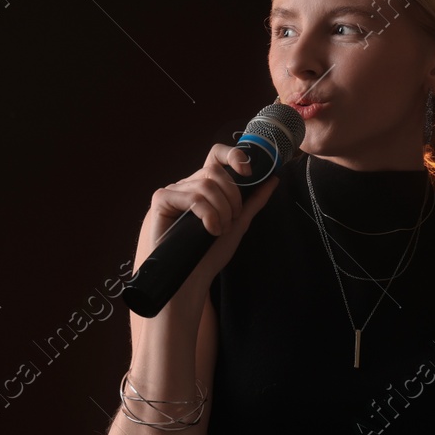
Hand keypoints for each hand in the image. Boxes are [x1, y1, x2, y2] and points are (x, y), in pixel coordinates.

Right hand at [140, 143, 281, 288]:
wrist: (192, 278)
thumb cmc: (210, 254)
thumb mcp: (238, 224)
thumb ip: (253, 201)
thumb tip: (273, 179)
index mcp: (204, 187)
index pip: (216, 156)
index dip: (233, 156)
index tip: (248, 172)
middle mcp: (188, 185)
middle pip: (216, 172)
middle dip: (232, 198)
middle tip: (231, 221)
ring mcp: (173, 191)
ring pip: (207, 186)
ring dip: (221, 211)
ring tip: (218, 230)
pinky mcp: (161, 200)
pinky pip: (193, 197)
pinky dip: (207, 215)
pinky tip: (209, 231)